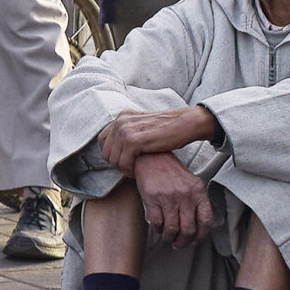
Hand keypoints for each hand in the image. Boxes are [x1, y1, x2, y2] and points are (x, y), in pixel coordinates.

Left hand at [98, 106, 215, 173]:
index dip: (112, 154)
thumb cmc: (168, 129)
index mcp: (122, 117)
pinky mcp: (134, 140)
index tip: (125, 161)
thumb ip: (129, 132)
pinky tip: (138, 172)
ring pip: (113, 159)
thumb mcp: (143, 126)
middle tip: (131, 169)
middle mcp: (121, 121)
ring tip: (135, 171)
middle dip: (117, 164)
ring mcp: (126, 129)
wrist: (186, 123)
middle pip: (106, 151)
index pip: (103, 140)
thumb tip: (116, 149)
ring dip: (123, 169)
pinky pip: (123, 162)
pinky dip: (129, 171)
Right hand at [131, 151, 210, 246]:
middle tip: (179, 244)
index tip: (195, 241)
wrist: (152, 158)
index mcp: (198, 191)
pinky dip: (157, 230)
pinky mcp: (152, 199)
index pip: (205, 221)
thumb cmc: (172, 173)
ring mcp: (169, 197)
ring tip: (167, 238)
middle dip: (183, 242)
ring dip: (169, 238)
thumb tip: (198, 228)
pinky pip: (157, 223)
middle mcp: (185, 195)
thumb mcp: (191, 184)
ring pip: (172, 229)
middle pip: (188, 229)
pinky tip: (158, 229)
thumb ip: (197, 202)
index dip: (201, 236)